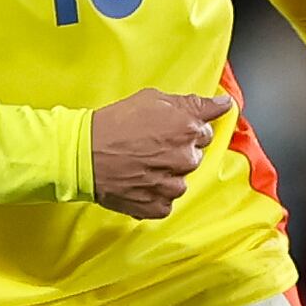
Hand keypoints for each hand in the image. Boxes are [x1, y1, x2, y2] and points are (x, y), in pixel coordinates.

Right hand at [89, 90, 230, 218]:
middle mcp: (186, 157)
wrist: (82, 155)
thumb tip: (223, 104)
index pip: (207, 130)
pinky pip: (167, 201)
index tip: (173, 130)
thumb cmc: (114, 124)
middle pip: (195, 155)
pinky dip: (156, 193)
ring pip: (181, 179)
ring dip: (168, 174)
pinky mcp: (159, 206)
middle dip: (178, 150)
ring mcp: (174, 184)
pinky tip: (139, 181)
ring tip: (141, 165)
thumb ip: (191, 103)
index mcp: (188, 128)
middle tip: (150, 147)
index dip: (187, 128)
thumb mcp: (151, 99)